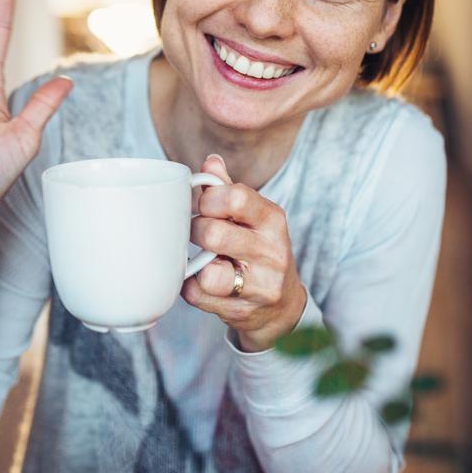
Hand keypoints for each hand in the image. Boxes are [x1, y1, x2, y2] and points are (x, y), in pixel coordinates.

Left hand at [182, 154, 308, 351]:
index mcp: (272, 220)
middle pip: (215, 234)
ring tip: (202, 260)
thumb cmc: (259, 251)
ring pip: (209, 273)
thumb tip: (210, 161)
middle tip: (196, 233)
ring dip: (195, 264)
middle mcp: (271, 252)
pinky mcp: (242, 311)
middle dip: (195, 231)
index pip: (236, 197)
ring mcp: (259, 286)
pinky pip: (197, 295)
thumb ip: (229, 189)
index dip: (208, 199)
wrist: (281, 306)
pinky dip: (190, 286)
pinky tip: (201, 280)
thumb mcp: (253, 218)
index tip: (203, 206)